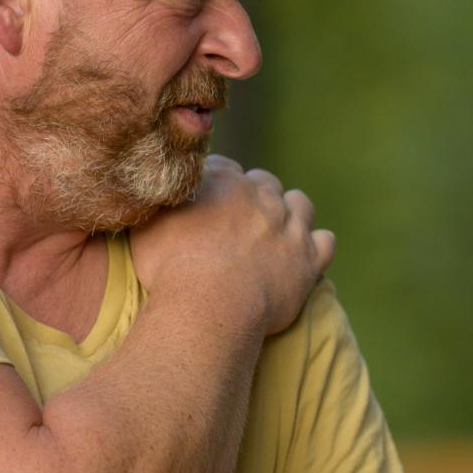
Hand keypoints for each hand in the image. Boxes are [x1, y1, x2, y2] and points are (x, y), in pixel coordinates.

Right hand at [131, 155, 335, 336]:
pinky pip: (325, 242)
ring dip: (291, 212)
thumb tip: (151, 198)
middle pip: (264, 182)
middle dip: (256, 196)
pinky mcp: (309, 260)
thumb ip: (156, 207)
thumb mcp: (147, 228)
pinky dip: (317, 246)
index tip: (209, 204)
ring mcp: (289, 226)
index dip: (217, 186)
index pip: (225, 168)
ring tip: (278, 232)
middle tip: (241, 222)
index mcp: (222, 181)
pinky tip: (305, 255)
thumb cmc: (170, 268)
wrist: (211, 304)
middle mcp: (261, 196)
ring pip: (300, 204)